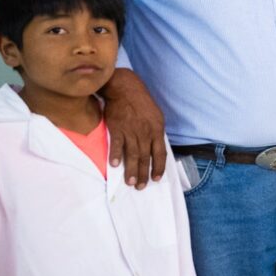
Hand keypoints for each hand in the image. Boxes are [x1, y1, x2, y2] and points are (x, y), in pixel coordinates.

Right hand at [101, 68, 165, 187]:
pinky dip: (115, 156)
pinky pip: (116, 145)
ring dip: (131, 170)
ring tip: (130, 182)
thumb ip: (156, 132)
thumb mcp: (157, 116)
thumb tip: (156, 147)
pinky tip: (114, 166)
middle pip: (145, 158)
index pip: (160, 153)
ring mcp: (131, 131)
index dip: (159, 167)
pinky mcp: (117, 128)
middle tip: (140, 187)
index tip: (156, 178)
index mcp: (157, 130)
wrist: (125, 89)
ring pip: (132, 155)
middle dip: (143, 174)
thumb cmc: (142, 102)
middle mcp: (145, 133)